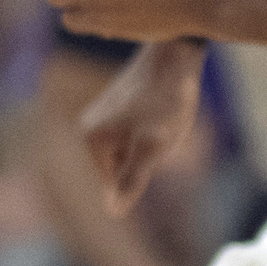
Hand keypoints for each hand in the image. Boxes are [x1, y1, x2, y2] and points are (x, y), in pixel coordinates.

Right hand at [78, 41, 205, 215]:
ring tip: (167, 115)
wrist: (178, 53)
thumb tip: (113, 212)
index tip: (157, 139)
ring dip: (156, 141)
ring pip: (134, 148)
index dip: (145, 170)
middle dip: (149, 156)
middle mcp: (88, 127)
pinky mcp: (119, 104)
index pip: (117, 184)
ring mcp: (102, 114)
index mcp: (90, 139)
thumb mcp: (153, 145)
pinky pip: (139, 132)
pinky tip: (167, 107)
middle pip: (125, 165)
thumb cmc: (167, 100)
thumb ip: (133, 179)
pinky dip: (157, 127)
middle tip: (164, 127)